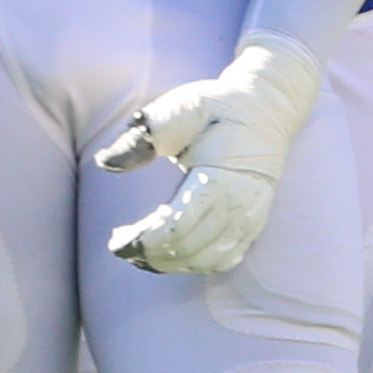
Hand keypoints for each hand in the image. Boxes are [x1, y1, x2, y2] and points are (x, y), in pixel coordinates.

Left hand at [97, 31, 326, 275]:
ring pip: (205, 261)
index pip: (177, 228)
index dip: (142, 241)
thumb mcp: (179, 109)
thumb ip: (143, 135)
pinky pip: (224, 260)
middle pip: (187, 249)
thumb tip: (105, 162)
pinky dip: (194, 264)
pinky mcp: (254, 224)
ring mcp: (250, 218)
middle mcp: (240, 205)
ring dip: (168, 263)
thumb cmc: (217, 108)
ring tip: (140, 250)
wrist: (267, 110)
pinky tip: (172, 253)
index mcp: (221, 178)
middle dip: (148, 254)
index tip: (115, 240)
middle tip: (120, 244)